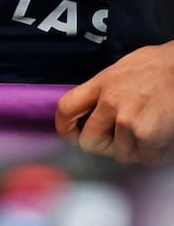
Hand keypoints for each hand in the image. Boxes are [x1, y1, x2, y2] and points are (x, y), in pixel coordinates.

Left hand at [57, 41, 173, 164]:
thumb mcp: (120, 71)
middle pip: (89, 141)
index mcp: (101, 84)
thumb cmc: (158, 67)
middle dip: (105, 145)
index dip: (65, 128)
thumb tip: (92, 112)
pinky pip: (144, 157)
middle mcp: (110, 102)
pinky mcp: (147, 135)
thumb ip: (103, 92)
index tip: (73, 135)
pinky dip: (153, 153)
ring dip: (133, 149)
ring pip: (121, 154)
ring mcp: (127, 120)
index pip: (66, 109)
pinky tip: (160, 137)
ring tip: (146, 131)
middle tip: (120, 138)